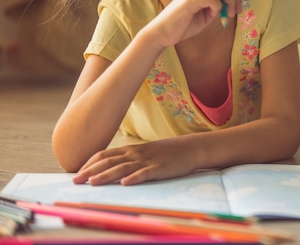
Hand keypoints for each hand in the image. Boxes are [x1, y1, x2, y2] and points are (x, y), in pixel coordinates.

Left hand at [72, 138, 197, 185]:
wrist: (190, 148)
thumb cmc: (167, 152)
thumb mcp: (145, 153)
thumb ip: (129, 159)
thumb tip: (111, 169)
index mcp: (131, 150)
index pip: (104, 155)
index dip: (88, 163)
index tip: (76, 172)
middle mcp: (136, 154)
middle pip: (108, 161)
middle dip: (90, 171)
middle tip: (74, 181)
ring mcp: (147, 161)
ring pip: (123, 168)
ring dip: (106, 175)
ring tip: (92, 182)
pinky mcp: (159, 168)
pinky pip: (145, 173)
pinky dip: (134, 178)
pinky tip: (125, 184)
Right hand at [146, 0, 241, 48]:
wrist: (163, 33)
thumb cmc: (183, 24)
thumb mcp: (206, 13)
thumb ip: (217, 6)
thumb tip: (231, 3)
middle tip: (236, 11)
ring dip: (231, 1)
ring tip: (229, 14)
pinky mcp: (190, 0)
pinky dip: (218, 7)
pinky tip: (213, 15)